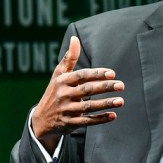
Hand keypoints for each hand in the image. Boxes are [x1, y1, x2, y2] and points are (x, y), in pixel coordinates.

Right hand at [30, 36, 125, 150]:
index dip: (97, 74)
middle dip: (105, 87)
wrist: (41, 120)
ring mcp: (66, 110)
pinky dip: (100, 119)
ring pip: (89, 107)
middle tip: (121, 85)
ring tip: (121, 101)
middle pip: (87, 90)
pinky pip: (87, 121)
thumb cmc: (54, 92)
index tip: (112, 74)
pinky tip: (113, 115)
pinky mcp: (70, 123)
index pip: (82, 76)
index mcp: (62, 81)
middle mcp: (63, 95)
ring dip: (106, 104)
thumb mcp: (58, 75)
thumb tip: (75, 38)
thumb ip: (69, 58)